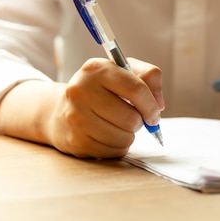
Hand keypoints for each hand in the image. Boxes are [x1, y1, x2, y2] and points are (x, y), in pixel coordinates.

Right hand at [45, 58, 163, 157]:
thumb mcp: (124, 72)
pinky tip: (108, 136)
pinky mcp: (75, 141)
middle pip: (131, 118)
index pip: (136, 89)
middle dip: (139, 121)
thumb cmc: (100, 90)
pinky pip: (114, 151)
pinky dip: (118, 146)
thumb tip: (158, 105)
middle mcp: (81, 91)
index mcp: (96, 69)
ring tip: (118, 126)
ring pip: (124, 137)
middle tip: (132, 118)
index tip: (154, 113)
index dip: (151, 105)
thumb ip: (149, 77)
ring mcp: (76, 117)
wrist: (60, 111)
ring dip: (129, 135)